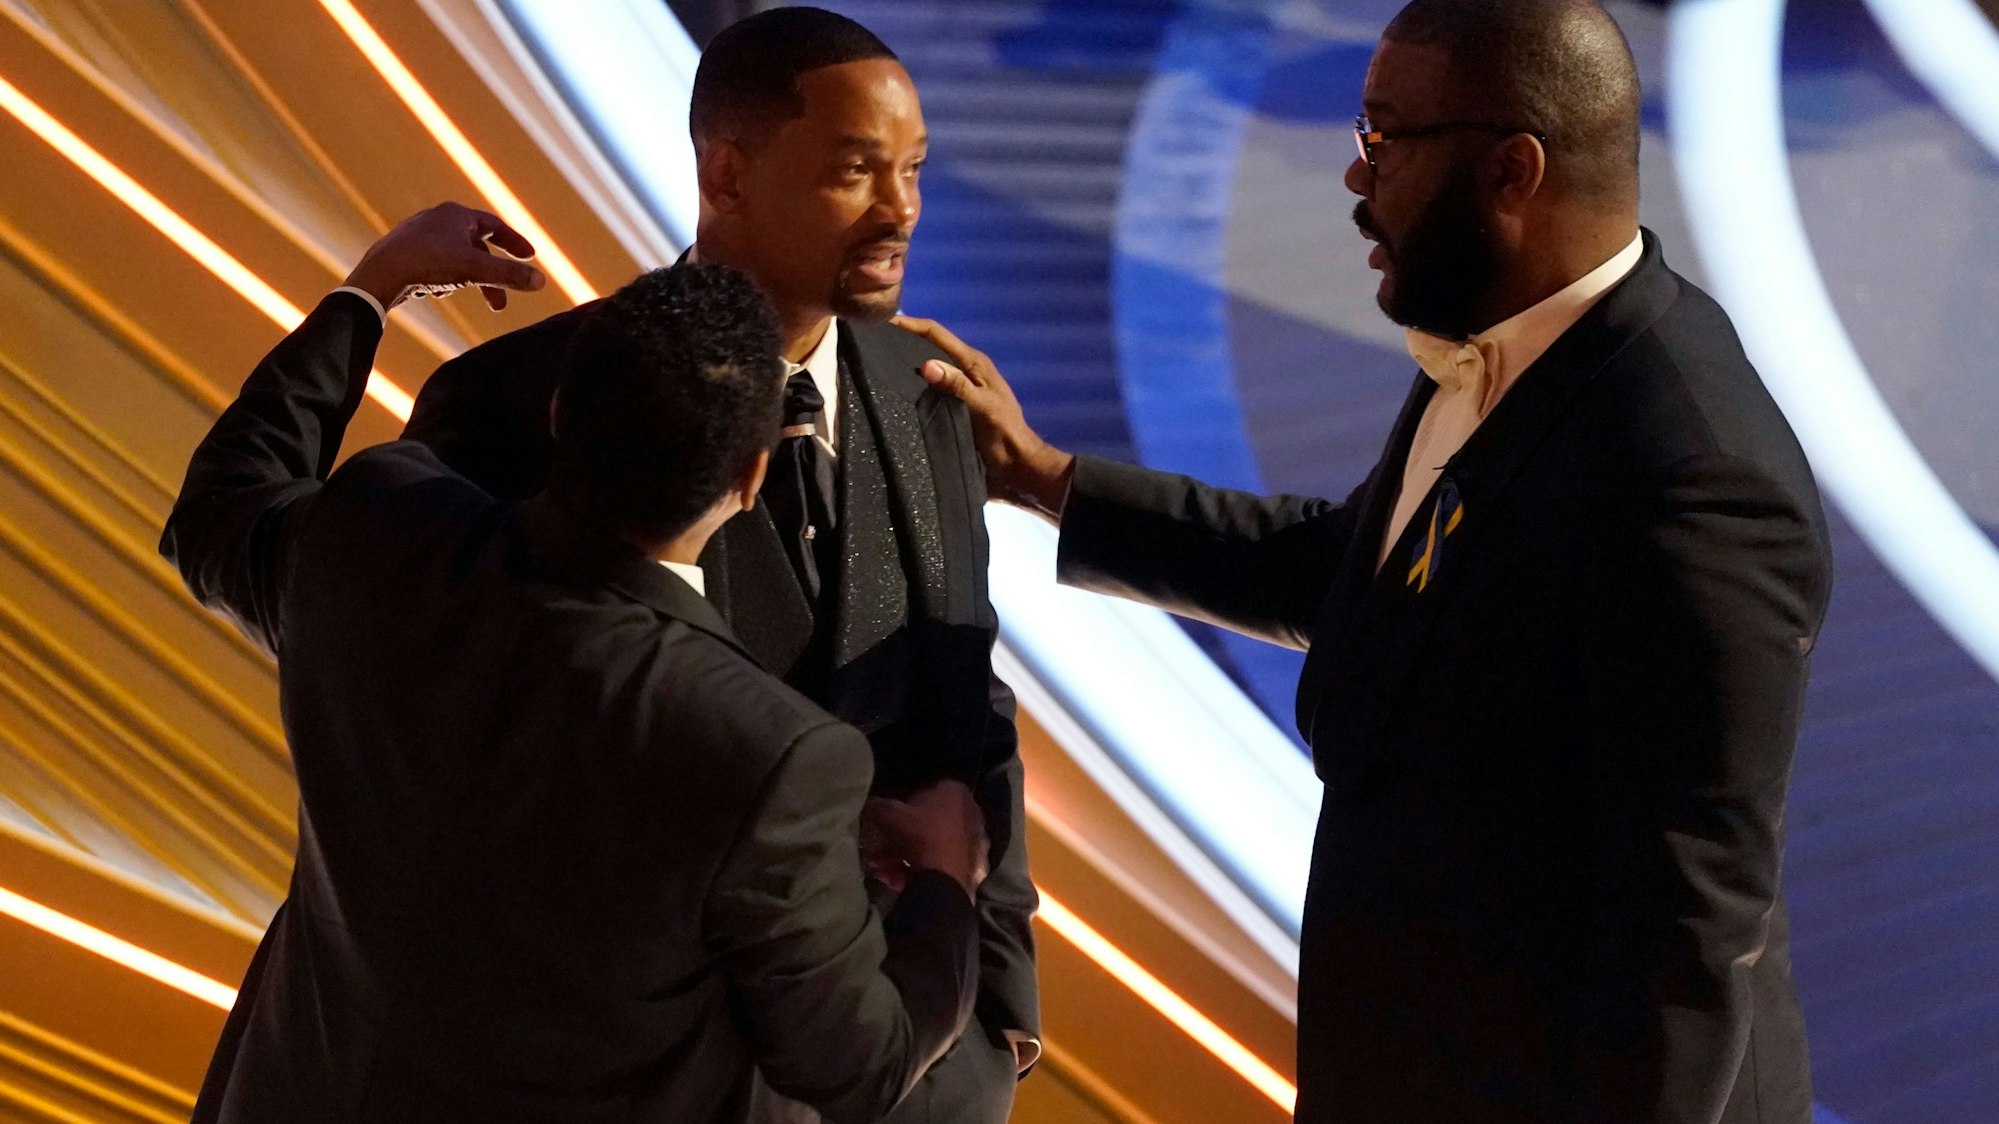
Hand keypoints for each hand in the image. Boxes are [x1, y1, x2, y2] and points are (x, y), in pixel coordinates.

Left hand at [342, 202, 546, 312]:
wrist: (379, 274)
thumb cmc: (428, 264)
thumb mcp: (475, 270)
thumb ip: (509, 275)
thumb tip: (541, 281)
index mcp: (456, 215)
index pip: (495, 226)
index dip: (514, 243)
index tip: (530, 257)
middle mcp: (436, 218)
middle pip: (476, 248)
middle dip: (490, 276)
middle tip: (501, 303)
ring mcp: (418, 234)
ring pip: (455, 258)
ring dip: (467, 280)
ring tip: (460, 296)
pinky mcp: (403, 251)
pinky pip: (435, 265)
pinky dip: (445, 279)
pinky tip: (435, 292)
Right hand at [862, 780, 988, 901]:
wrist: (944, 878)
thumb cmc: (918, 836)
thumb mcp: (888, 815)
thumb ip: (877, 807)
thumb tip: (870, 807)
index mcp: (954, 791)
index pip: (926, 792)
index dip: (903, 808)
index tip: (888, 822)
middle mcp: (971, 812)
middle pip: (929, 824)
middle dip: (900, 840)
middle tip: (879, 853)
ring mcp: (975, 841)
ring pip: (933, 847)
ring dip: (905, 859)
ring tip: (884, 873)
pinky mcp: (974, 867)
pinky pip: (942, 865)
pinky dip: (922, 872)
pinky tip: (900, 882)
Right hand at [891, 315, 1073, 519]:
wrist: (1015, 467)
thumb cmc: (1005, 434)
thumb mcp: (983, 406)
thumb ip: (957, 385)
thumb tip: (926, 364)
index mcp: (973, 363)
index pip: (937, 334)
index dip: (912, 325)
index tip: (883, 321)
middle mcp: (963, 372)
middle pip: (928, 348)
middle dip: (903, 341)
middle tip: (870, 343)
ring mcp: (956, 391)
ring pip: (926, 371)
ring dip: (905, 366)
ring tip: (873, 366)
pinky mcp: (951, 410)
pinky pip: (926, 393)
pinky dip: (910, 389)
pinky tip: (890, 395)